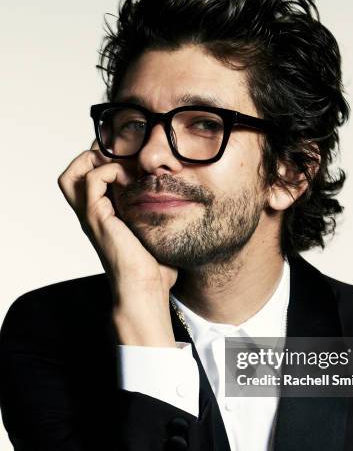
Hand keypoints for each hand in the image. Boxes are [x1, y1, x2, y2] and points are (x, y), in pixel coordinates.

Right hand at [57, 140, 177, 345]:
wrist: (147, 291)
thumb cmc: (155, 270)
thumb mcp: (157, 233)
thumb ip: (160, 216)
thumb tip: (182, 202)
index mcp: (104, 217)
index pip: (89, 178)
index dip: (106, 164)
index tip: (135, 166)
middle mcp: (93, 215)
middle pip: (73, 174)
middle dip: (96, 159)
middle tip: (124, 163)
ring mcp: (92, 217)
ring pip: (74, 174)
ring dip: (99, 163)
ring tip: (125, 171)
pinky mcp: (98, 219)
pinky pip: (93, 180)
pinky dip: (111, 172)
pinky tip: (131, 183)